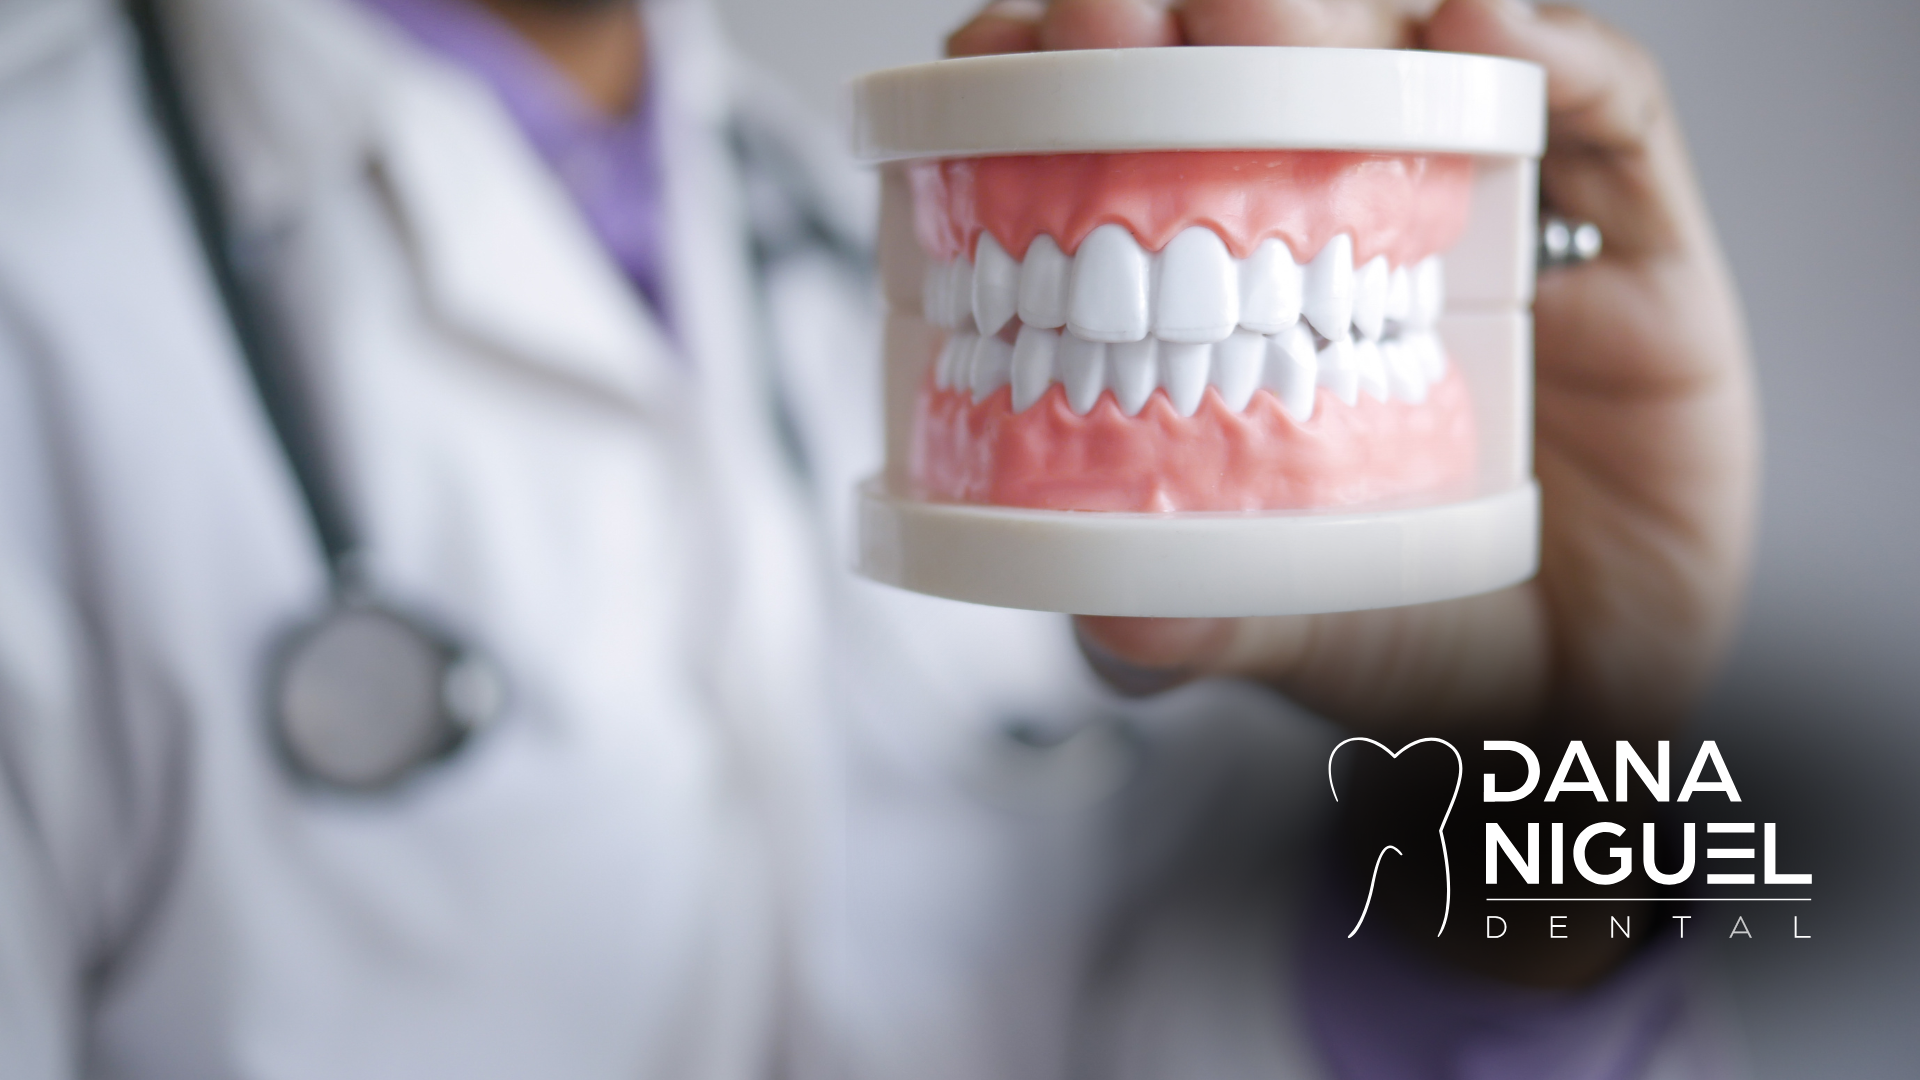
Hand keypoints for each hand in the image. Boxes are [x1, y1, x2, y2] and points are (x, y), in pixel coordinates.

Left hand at [949, 0, 1755, 739]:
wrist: (1590, 686)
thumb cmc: (1421, 628)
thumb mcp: (1293, 623)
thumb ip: (1205, 613)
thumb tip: (1111, 623)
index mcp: (1258, 289)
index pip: (1153, 124)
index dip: (1071, 69)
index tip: (1004, 54)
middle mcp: (1366, 223)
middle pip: (1280, 59)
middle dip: (1185, 24)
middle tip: (1111, 24)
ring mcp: (1501, 214)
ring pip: (1425, 52)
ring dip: (1337, 21)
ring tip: (1258, 25)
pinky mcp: (1636, 236)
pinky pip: (1613, 109)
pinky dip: (1556, 56)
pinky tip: (1480, 29)